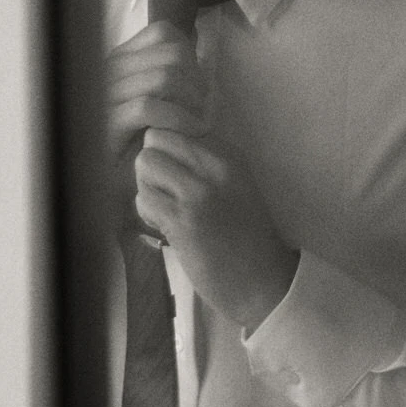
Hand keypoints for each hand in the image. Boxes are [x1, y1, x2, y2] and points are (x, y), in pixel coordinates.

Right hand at [107, 20, 208, 164]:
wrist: (119, 180)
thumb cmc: (145, 139)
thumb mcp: (160, 97)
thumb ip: (171, 72)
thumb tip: (196, 51)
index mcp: (121, 58)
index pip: (163, 32)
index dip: (190, 56)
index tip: (198, 87)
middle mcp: (108, 69)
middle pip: (172, 54)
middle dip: (197, 82)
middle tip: (203, 110)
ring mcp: (104, 94)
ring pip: (163, 76)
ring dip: (192, 102)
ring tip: (198, 123)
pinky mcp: (105, 123)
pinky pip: (147, 108)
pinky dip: (177, 118)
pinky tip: (189, 132)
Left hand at [133, 128, 296, 331]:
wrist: (262, 281)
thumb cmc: (245, 235)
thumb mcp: (234, 184)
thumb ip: (202, 161)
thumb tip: (158, 140)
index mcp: (230, 155)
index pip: (178, 125)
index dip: (167, 150)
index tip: (177, 175)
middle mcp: (215, 166)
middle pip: (155, 139)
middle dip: (152, 165)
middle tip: (166, 191)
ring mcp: (198, 192)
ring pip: (144, 164)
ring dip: (147, 188)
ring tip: (167, 209)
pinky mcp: (182, 220)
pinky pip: (143, 198)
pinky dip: (147, 213)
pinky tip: (167, 227)